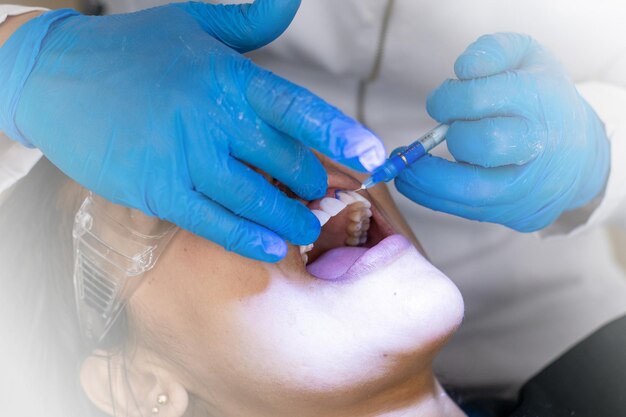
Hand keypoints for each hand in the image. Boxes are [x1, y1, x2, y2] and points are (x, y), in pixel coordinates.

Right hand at [0, 1, 384, 260]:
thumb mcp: (195, 24)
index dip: (339, 134)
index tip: (371, 156)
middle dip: (311, 182)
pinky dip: (249, 239)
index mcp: (229, 78)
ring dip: (289, 217)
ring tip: (304, 224)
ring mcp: (185, 158)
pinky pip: (215, 223)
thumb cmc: (134, 53)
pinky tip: (272, 247)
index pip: (298, 109)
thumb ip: (250, 20)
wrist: (59, 78)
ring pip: (256, 199)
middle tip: (321, 191)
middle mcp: (213, 120)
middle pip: (285, 163)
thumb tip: (291, 0)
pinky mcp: (159, 190)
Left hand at [395, 33, 608, 231]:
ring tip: (401, 167)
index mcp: (540, 100)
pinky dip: (430, 195)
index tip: (441, 100)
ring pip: (470, 189)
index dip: (449, 98)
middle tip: (441, 129)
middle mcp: (538, 147)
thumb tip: (464, 69)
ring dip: (424, 178)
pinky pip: (464, 211)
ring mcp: (528, 186)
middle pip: (483, 144)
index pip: (481, 98)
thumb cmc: (541, 102)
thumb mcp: (527, 59)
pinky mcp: (514, 214)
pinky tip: (412, 181)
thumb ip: (493, 51)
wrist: (578, 156)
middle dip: (450, 135)